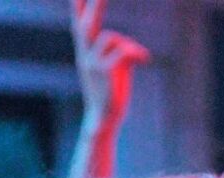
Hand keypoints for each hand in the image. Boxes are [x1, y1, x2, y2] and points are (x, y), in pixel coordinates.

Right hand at [71, 0, 149, 128]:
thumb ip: (121, 56)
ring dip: (128, 44)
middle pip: (86, 23)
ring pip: (111, 37)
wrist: (103, 119)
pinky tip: (145, 60)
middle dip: (93, 5)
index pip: (78, 24)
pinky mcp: (105, 71)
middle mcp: (85, 55)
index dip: (78, 8)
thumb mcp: (114, 72)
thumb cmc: (110, 96)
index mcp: (85, 53)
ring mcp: (93, 62)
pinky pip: (122, 50)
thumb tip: (137, 54)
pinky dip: (136, 51)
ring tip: (140, 57)